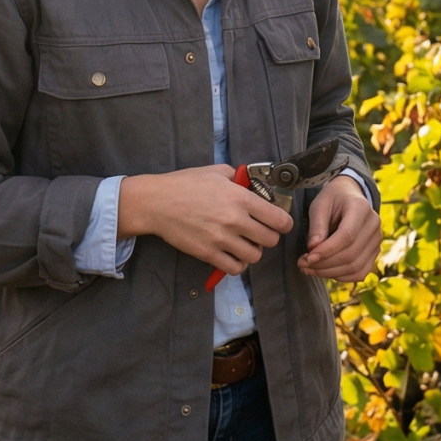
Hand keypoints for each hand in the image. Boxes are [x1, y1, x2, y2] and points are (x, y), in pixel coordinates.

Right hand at [117, 166, 294, 277]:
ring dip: (253, 251)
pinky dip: (238, 263)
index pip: (278, 219)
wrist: (157, 202)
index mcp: (240, 198)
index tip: (279, 223)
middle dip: (268, 236)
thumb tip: (253, 186)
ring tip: (244, 243)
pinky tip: (232, 254)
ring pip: (255, 256)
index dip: (284, 223)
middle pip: (270, 240)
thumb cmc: (185, 184)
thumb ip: (239, 179)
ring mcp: (221, 239)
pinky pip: (235, 268)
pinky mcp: (208, 254)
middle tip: (259, 232)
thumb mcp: (217, 171)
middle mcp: (235, 220)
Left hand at [299, 174, 379, 281]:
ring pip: (355, 267)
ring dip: (330, 273)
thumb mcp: (320, 205)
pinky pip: (360, 272)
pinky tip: (324, 271)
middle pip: (351, 255)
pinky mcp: (374, 252)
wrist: (349, 195)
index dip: (326, 251)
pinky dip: (341, 277)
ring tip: (310, 269)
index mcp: (361, 207)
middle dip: (324, 265)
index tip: (307, 258)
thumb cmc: (332, 199)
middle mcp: (373, 224)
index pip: (347, 236)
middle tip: (302, 264)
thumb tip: (313, 249)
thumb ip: (317, 225)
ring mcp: (376, 240)